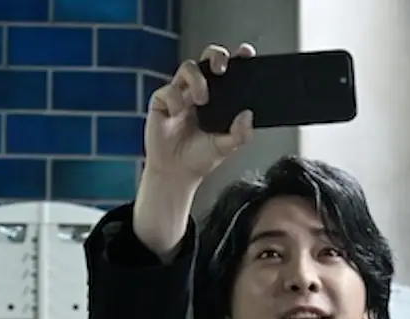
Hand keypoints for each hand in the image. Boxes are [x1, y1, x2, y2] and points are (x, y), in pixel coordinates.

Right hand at [144, 43, 255, 183]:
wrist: (176, 173)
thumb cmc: (199, 158)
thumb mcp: (225, 147)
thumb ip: (239, 134)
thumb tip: (248, 115)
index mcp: (218, 99)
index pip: (229, 73)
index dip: (238, 59)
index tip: (246, 53)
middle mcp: (200, 92)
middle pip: (208, 59)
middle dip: (216, 56)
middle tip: (222, 68)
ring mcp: (180, 94)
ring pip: (188, 68)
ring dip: (196, 80)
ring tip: (201, 100)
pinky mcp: (162, 101)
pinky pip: (168, 89)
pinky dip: (174, 99)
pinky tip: (177, 113)